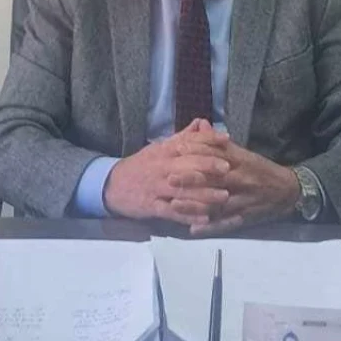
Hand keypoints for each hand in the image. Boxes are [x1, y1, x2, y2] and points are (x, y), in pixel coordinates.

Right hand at [104, 119, 231, 225]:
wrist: (112, 185)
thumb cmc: (142, 165)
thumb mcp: (160, 147)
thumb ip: (183, 137)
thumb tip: (202, 122)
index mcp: (165, 151)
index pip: (188, 142)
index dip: (207, 140)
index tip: (226, 139)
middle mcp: (162, 168)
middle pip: (186, 164)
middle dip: (208, 165)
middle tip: (228, 168)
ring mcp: (157, 188)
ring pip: (182, 190)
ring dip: (204, 194)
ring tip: (224, 196)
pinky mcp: (152, 206)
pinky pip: (172, 212)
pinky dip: (189, 215)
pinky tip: (205, 218)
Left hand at [172, 142, 300, 235]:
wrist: (287, 190)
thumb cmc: (260, 170)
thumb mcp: (242, 153)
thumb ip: (219, 143)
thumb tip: (200, 124)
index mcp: (240, 161)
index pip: (216, 155)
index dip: (196, 153)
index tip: (176, 151)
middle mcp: (241, 180)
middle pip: (215, 179)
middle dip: (192, 180)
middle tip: (169, 179)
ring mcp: (242, 201)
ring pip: (217, 204)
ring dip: (195, 206)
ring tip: (174, 205)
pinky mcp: (244, 218)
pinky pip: (225, 224)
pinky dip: (209, 228)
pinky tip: (192, 229)